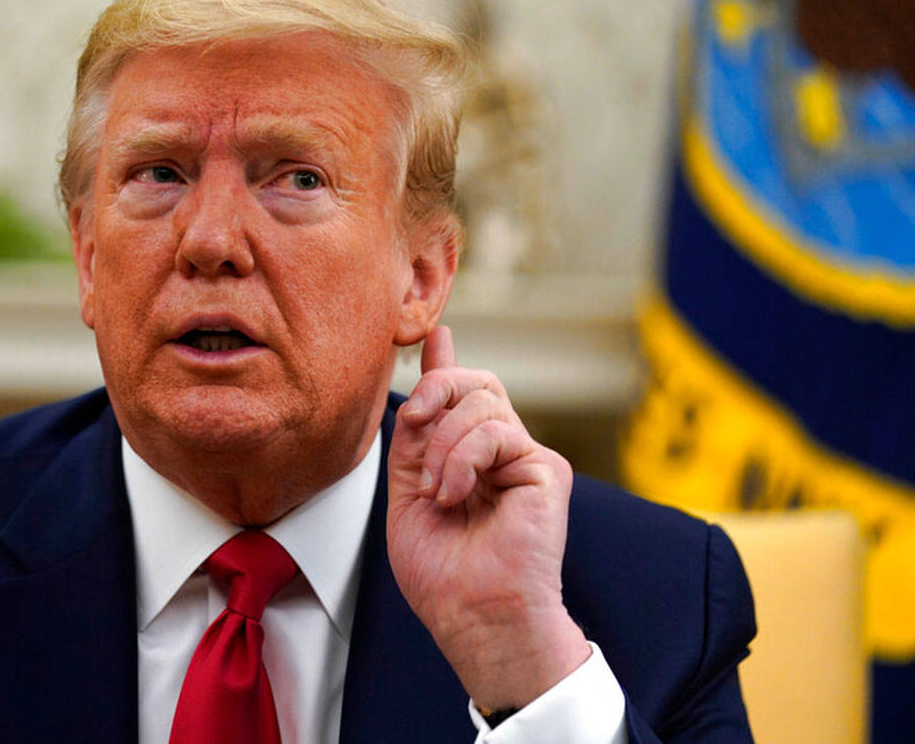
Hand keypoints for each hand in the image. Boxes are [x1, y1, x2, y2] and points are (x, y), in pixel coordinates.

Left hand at [386, 326, 589, 710]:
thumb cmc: (442, 575)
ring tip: (438, 490)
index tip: (435, 337)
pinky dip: (463, 458)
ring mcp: (528, 460)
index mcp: (472, 459)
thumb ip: (414, 439)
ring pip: (483, 402)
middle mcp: (504, 454)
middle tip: (414, 419)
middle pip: (478, 383)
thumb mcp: (408, 492)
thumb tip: (416, 387)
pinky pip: (498, 430)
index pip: (463, 397)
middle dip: (437, 387)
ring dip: (443, 444)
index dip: (447, 364)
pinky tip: (455, 493)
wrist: (472, 617)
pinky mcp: (546, 471)